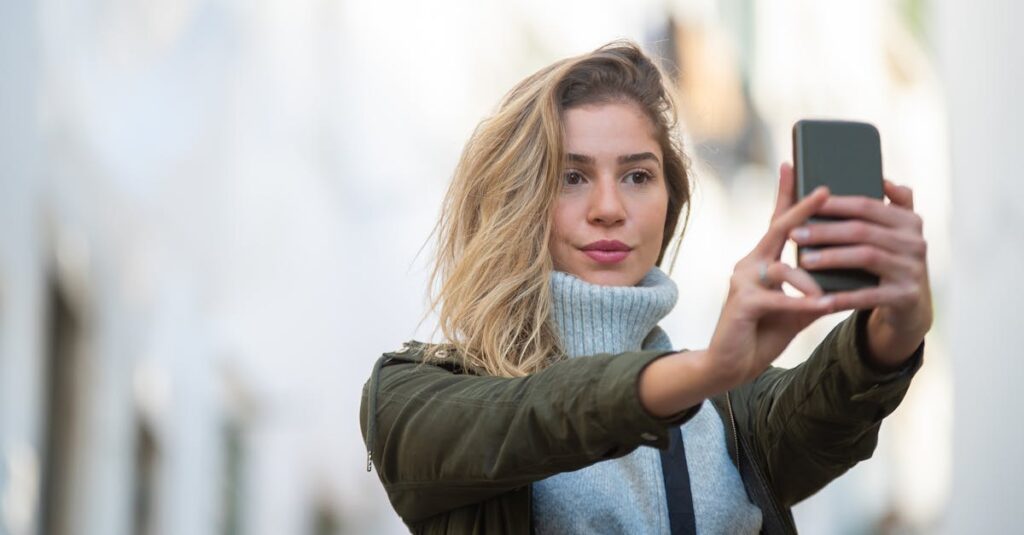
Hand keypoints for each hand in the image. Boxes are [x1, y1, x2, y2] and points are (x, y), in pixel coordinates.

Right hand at [705, 163, 837, 386]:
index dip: (786, 194)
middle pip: (777, 229)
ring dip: (810, 283)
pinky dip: (802, 303)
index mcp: (762, 261)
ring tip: (827, 299)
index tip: (794, 165)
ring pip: (783, 269)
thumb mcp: (797, 307)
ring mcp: (743, 283)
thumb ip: (816, 290)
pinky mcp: (742, 304)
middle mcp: (749, 264)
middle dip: (802, 208)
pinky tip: (821, 307)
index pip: (777, 222)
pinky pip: (779, 298)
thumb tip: (848, 278)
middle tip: (825, 190)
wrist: (730, 366)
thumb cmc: (762, 333)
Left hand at [789, 175, 932, 368]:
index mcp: (909, 221)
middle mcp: (915, 242)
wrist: (910, 306)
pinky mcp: (906, 296)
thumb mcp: (894, 233)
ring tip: (802, 261)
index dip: (835, 204)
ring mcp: (913, 270)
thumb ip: (890, 206)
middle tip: (794, 234)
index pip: (867, 205)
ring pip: (865, 257)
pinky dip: (842, 296)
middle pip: (862, 230)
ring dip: (830, 258)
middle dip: (825, 231)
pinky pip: (868, 295)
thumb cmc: (890, 262)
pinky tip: (818, 298)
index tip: (804, 202)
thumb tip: (883, 180)